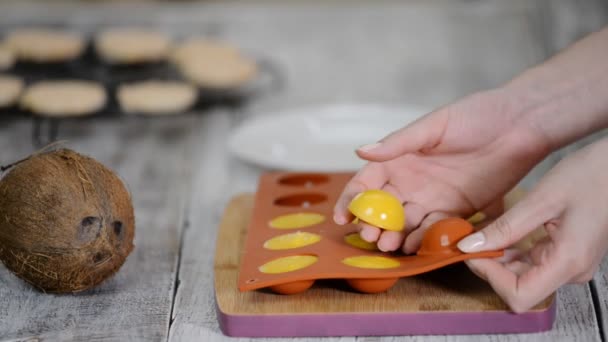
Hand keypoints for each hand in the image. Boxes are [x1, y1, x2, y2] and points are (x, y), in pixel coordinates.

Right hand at [333, 88, 550, 252]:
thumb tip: (360, 151)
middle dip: (373, 224)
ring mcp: (434, 197)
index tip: (342, 217)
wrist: (521, 125)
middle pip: (383, 209)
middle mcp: (412, 181)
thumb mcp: (434, 126)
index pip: (367, 182)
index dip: (352, 200)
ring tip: (390, 246)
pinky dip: (425, 240)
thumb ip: (398, 143)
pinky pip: (436, 230)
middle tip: (370, 237)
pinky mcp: (458, 210)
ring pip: (406, 223)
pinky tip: (416, 248)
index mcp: (400, 159)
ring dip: (395, 237)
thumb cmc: (476, 115)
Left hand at [457, 138, 607, 312]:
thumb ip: (505, 228)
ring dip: (498, 259)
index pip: (519, 296)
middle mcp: (571, 271)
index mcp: (568, 262)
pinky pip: (532, 262)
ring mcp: (570, 264)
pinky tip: (499, 232)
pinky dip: (511, 251)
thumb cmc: (593, 176)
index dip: (490, 277)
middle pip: (518, 287)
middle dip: (489, 266)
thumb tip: (470, 247)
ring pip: (523, 276)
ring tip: (480, 233)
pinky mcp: (566, 254)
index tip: (472, 252)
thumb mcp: (541, 200)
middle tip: (468, 240)